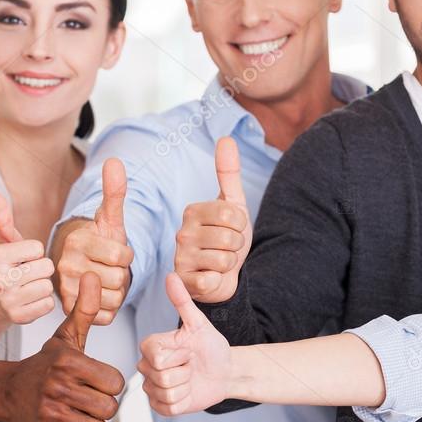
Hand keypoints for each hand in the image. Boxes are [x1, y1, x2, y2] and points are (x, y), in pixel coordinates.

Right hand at [0, 193, 54, 324]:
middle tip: (27, 273)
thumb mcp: (3, 241)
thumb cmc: (4, 266)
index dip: (34, 252)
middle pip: (46, 267)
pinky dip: (43, 302)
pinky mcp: (19, 318)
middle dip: (41, 268)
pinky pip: (49, 304)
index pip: (38, 248)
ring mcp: (8, 302)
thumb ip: (2, 218)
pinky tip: (30, 300)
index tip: (22, 258)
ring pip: (48, 286)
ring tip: (28, 287)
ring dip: (42, 286)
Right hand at [4, 272, 125, 421]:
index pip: (116, 383)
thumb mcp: (67, 336)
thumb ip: (85, 308)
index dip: (108, 384)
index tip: (94, 380)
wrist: (8, 391)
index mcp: (69, 362)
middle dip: (101, 406)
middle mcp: (58, 387)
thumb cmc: (46, 363)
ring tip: (75, 411)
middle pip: (109, 409)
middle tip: (85, 398)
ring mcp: (49, 413)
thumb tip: (91, 274)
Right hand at [56, 159, 133, 324]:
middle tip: (108, 267)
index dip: (126, 255)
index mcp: (78, 241)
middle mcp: (66, 266)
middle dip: (121, 275)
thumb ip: (114, 192)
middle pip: (119, 279)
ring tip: (103, 280)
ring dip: (115, 292)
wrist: (80, 268)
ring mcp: (66, 290)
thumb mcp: (109, 219)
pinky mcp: (69, 311)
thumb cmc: (99, 242)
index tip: (115, 251)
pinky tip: (99, 296)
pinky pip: (105, 316)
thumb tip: (115, 161)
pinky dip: (108, 309)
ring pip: (113, 299)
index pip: (122, 256)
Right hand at [138, 273, 231, 415]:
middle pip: (161, 376)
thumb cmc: (211, 346)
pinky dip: (185, 401)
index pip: (156, 357)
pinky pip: (169, 408)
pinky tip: (189, 391)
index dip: (180, 355)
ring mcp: (152, 388)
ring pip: (166, 393)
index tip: (189, 350)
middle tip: (191, 364)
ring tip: (191, 377)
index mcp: (150, 346)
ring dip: (187, 386)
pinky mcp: (161, 407)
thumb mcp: (199, 323)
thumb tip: (171, 275)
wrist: (225, 370)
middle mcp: (146, 367)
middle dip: (185, 371)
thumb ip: (181, 301)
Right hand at [174, 137, 249, 302]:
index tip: (232, 229)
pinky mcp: (184, 283)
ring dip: (229, 264)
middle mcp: (182, 233)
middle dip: (237, 246)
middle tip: (226, 248)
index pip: (233, 215)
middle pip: (231, 238)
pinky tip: (211, 278)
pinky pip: (213, 281)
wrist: (223, 275)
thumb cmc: (227, 237)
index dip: (241, 225)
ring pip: (224, 260)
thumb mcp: (233, 204)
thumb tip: (226, 138)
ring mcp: (180, 258)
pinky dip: (218, 281)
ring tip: (219, 262)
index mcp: (193, 211)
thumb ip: (228, 172)